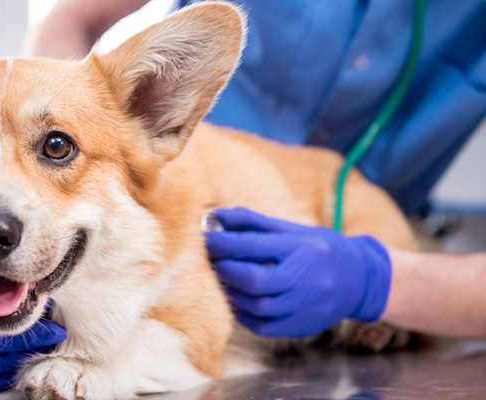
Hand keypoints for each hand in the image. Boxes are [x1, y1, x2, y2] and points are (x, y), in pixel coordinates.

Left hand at [204, 208, 390, 337]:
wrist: (361, 279)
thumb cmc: (318, 249)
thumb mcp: (290, 229)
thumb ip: (250, 222)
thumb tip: (212, 216)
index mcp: (302, 249)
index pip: (253, 246)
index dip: (223, 244)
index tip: (203, 238)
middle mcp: (307, 279)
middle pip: (254, 279)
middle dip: (224, 270)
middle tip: (208, 261)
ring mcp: (306, 306)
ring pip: (256, 305)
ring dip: (230, 293)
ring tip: (218, 280)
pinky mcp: (303, 327)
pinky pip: (263, 325)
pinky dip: (242, 314)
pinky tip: (235, 300)